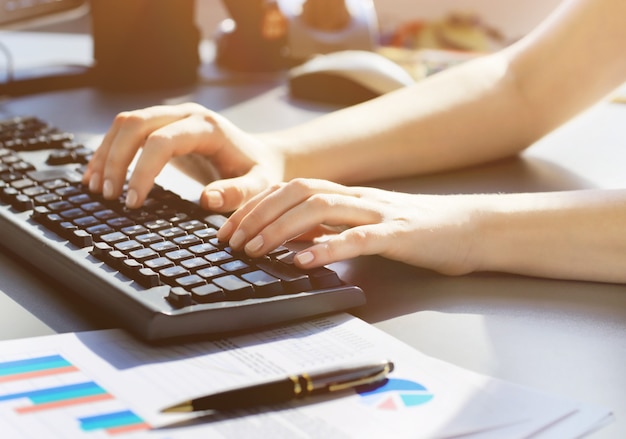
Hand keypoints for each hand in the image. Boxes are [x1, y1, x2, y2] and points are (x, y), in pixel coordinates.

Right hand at [82, 102, 284, 211]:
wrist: (261, 157)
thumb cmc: (259, 172)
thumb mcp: (259, 186)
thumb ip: (238, 193)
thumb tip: (208, 199)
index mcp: (208, 127)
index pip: (162, 141)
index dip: (142, 169)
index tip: (133, 201)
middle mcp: (187, 115)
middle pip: (136, 124)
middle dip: (115, 159)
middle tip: (108, 195)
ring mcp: (173, 117)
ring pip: (125, 124)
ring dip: (105, 154)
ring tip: (95, 188)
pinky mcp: (163, 128)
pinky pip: (127, 132)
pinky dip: (109, 151)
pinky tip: (98, 175)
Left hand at [218, 178, 479, 274]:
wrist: (469, 228)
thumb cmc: (416, 231)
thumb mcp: (364, 227)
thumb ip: (331, 230)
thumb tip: (291, 242)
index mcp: (347, 196)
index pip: (290, 189)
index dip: (255, 206)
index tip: (228, 229)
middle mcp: (357, 198)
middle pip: (298, 192)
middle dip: (258, 214)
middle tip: (231, 242)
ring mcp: (378, 212)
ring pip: (321, 208)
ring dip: (282, 228)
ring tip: (255, 249)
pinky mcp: (399, 234)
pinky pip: (359, 237)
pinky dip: (328, 247)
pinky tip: (303, 261)